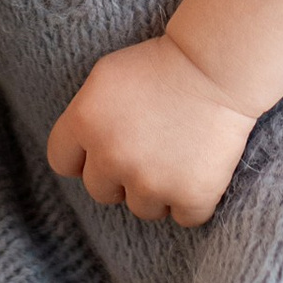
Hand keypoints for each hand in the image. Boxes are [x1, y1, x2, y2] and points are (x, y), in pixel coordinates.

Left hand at [47, 36, 256, 227]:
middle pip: (101, 191)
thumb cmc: (163, 64)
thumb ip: (85, 116)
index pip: (63, 162)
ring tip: (177, 156)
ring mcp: (150, 181)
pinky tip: (200, 171)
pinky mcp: (190, 196)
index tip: (105, 148)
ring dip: (157, 191)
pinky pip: (184, 218)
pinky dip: (193, 201)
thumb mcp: (107, 76)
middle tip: (149, 148)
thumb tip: (79, 152)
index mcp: (84, 123)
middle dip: (120, 176)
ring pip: (142, 208)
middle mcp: (111, 157)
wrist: (218, 66)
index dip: (84, 157)